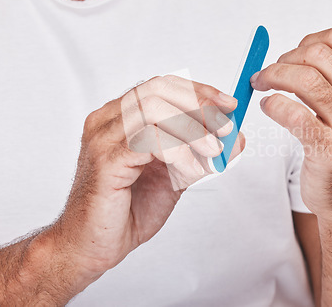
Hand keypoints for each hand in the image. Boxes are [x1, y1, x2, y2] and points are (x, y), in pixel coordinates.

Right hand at [46, 75, 243, 282]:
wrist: (94, 245)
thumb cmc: (129, 209)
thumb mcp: (177, 173)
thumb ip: (201, 152)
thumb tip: (237, 137)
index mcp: (121, 118)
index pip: (161, 86)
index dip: (198, 91)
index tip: (227, 104)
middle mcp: (107, 121)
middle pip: (157, 90)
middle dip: (199, 106)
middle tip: (224, 128)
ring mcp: (103, 138)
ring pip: (153, 110)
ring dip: (192, 130)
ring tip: (212, 153)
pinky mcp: (105, 161)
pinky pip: (148, 141)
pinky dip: (179, 153)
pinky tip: (191, 172)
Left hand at [250, 2, 331, 223]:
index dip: (307, 42)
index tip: (293, 57)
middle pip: (317, 54)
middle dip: (286, 58)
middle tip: (271, 72)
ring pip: (303, 80)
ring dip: (272, 76)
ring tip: (262, 84)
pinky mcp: (330, 150)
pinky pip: (292, 113)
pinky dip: (272, 105)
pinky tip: (268, 106)